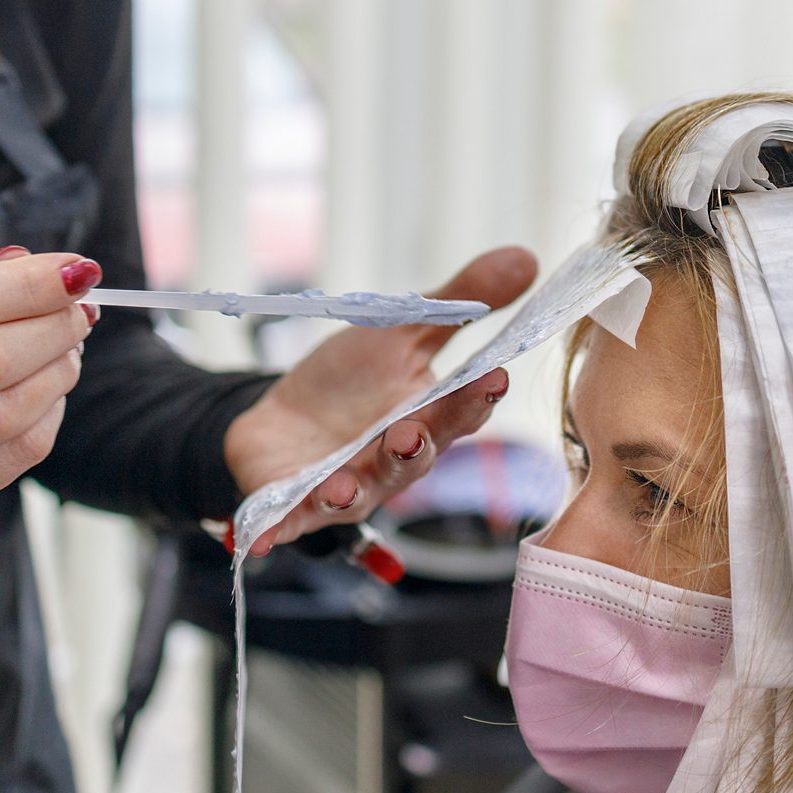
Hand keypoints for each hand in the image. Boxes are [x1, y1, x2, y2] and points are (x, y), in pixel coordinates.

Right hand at [0, 246, 96, 528]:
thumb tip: (40, 267)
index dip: (23, 286)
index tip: (76, 270)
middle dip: (51, 328)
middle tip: (80, 310)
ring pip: (7, 412)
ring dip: (58, 371)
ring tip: (68, 348)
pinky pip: (22, 450)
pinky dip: (51, 411)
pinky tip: (48, 389)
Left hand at [222, 247, 539, 553]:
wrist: (280, 417)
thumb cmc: (350, 382)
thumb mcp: (401, 330)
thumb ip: (460, 302)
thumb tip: (528, 255)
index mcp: (425, 419)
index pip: (460, 411)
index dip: (477, 398)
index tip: (494, 376)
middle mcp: (390, 461)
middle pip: (410, 458)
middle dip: (413, 447)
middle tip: (412, 430)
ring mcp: (342, 487)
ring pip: (353, 494)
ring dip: (349, 491)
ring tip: (344, 485)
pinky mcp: (292, 503)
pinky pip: (287, 520)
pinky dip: (276, 528)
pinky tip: (264, 537)